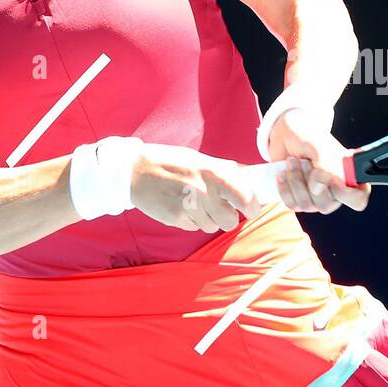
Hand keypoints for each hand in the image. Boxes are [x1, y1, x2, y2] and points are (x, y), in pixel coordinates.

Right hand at [130, 142, 264, 231]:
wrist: (134, 171)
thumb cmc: (170, 162)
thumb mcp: (199, 159)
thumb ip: (225, 169)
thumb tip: (250, 176)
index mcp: (213, 172)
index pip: (245, 197)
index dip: (253, 207)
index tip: (252, 209)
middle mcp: (203, 191)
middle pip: (230, 221)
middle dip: (227, 217)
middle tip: (220, 207)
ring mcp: (188, 207)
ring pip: (211, 226)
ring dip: (207, 218)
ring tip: (194, 202)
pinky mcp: (175, 219)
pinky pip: (194, 227)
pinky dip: (191, 221)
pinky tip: (181, 206)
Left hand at [266, 108, 371, 213]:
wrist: (287, 135)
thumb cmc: (309, 138)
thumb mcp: (319, 148)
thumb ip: (326, 169)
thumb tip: (317, 189)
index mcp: (349, 177)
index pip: (358, 200)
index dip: (346, 195)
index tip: (333, 181)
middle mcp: (335, 192)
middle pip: (326, 206)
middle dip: (310, 181)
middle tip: (305, 160)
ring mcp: (316, 199)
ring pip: (306, 205)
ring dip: (296, 180)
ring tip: (292, 160)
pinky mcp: (298, 200)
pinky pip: (292, 205)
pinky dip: (284, 187)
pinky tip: (283, 172)